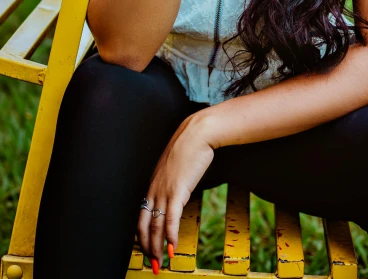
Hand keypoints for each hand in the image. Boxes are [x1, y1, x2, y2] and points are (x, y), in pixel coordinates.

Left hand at [137, 114, 214, 271]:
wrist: (197, 134)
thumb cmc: (189, 146)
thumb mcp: (176, 165)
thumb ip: (172, 178)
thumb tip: (177, 187)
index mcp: (153, 183)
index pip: (141, 214)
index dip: (142, 234)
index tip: (145, 247)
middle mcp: (154, 189)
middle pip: (144, 224)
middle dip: (147, 246)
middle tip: (151, 262)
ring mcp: (165, 190)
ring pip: (155, 225)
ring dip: (158, 246)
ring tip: (160, 262)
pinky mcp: (178, 191)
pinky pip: (171, 219)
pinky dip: (171, 236)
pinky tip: (173, 247)